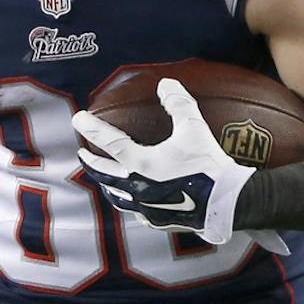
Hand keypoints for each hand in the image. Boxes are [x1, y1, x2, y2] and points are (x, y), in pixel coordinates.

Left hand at [71, 78, 285, 252]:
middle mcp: (136, 187)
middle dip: (90, 162)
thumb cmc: (208, 164)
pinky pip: (136, 211)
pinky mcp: (156, 221)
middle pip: (104, 173)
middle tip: (82, 153)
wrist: (226, 203)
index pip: (109, 142)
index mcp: (141, 163)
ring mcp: (144, 207)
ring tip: (103, 178)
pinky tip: (132, 200)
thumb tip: (166, 82)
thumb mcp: (194, 128)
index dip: (91, 128)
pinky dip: (129, 202)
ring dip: (106, 184)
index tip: (77, 118)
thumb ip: (178, 103)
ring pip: (116, 196)